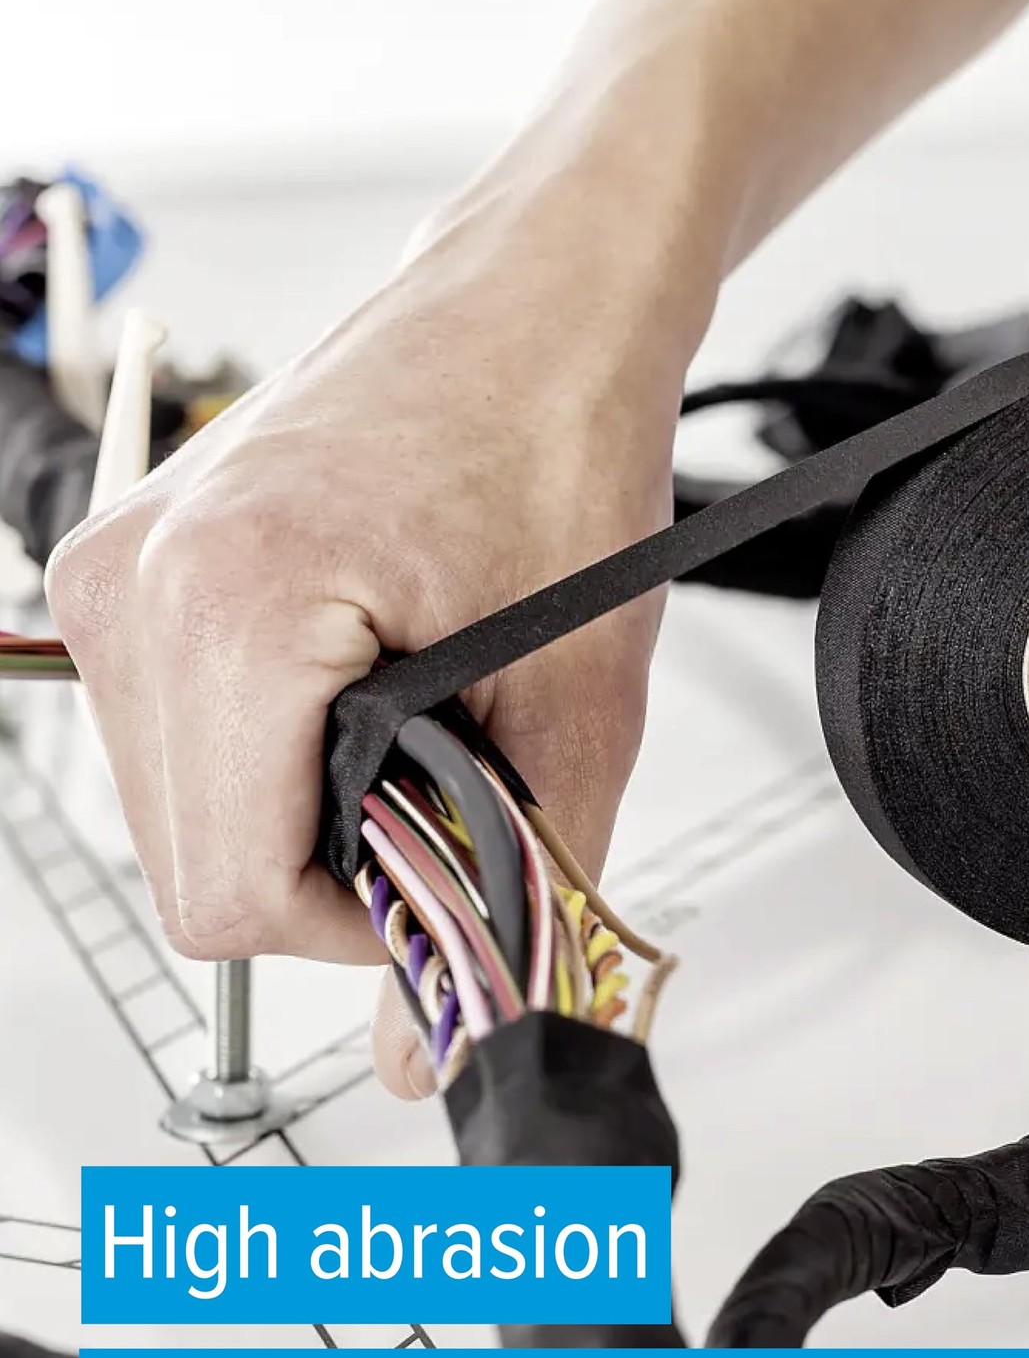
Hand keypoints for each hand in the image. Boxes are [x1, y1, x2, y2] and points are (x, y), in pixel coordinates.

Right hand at [46, 186, 696, 1099]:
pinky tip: (357, 694)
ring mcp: (122, 571)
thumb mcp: (576, 704)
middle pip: (192, 873)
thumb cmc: (561, 446)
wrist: (540, 307)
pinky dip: (270, 755)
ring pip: (179, 814)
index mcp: (230, 612)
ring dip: (297, 816)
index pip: (234, 901)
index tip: (442, 881)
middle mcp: (140, 588)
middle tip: (441, 804)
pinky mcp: (140, 561)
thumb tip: (430, 1050)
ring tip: (408, 726)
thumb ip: (510, 892)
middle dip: (328, 880)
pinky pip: (177, 736)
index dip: (358, 932)